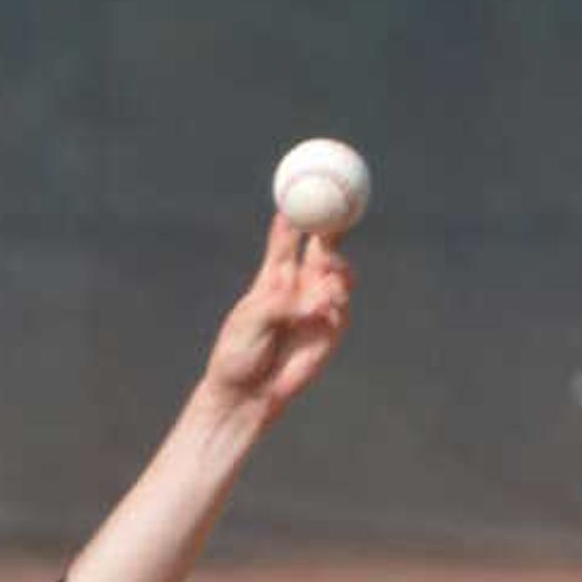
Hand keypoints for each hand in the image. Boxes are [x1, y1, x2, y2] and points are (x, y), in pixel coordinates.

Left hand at [203, 212, 353, 425]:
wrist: (248, 395)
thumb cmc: (239, 355)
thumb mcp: (251, 322)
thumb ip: (280, 303)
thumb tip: (313, 298)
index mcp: (273, 274)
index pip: (287, 233)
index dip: (296, 208)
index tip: (302, 186)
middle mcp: (299, 283)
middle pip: (323, 240)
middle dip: (333, 220)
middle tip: (337, 208)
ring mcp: (318, 303)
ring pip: (339, 269)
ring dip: (337, 266)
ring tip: (328, 274)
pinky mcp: (331, 327)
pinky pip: (343, 302)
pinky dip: (337, 299)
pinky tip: (326, 305)